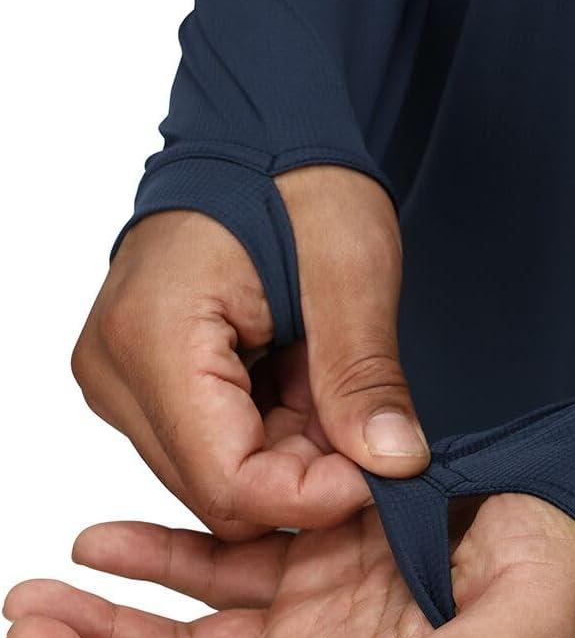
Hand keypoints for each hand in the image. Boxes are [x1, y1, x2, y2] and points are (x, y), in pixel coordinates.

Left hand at [4, 494, 574, 637]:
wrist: (570, 506)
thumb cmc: (560, 572)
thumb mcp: (521, 623)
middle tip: (30, 634)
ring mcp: (309, 618)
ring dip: (111, 622)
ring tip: (40, 594)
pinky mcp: (308, 561)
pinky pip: (217, 568)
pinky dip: (160, 558)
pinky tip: (107, 541)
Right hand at [71, 165, 428, 539]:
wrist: (259, 143)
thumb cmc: (296, 180)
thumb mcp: (350, 270)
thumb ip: (363, 375)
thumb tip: (394, 464)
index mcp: (152, 340)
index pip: (228, 483)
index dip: (316, 495)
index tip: (384, 467)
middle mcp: (116, 373)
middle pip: (221, 492)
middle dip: (309, 471)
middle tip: (364, 414)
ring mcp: (124, 382)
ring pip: (222, 478)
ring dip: (295, 451)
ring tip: (328, 379)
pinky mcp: (145, 385)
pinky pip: (216, 449)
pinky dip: (277, 433)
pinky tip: (303, 381)